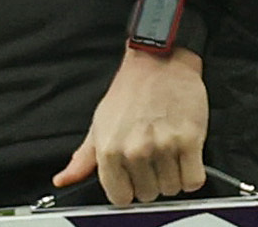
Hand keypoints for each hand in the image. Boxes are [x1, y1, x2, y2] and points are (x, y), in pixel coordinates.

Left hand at [54, 48, 206, 205]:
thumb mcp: (99, 123)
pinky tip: (187, 160)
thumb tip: (64, 179)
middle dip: (153, 182)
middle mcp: (135, 151)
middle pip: (149, 194)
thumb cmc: (130, 90)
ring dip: (173, 178)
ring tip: (171, 157)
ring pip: (171, 188)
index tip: (136, 179)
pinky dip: (192, 175)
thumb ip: (83, 158)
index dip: (131, 189)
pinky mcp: (190, 138)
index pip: (121, 198)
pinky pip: (193, 179)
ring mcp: (164, 146)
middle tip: (156, 161)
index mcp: (109, 150)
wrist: (160, 61)